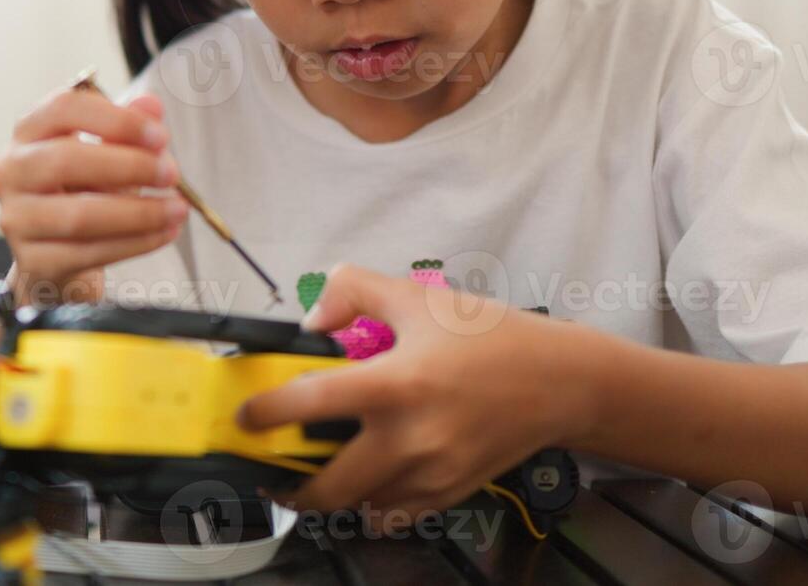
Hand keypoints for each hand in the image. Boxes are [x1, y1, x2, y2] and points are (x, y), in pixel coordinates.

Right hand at [0, 85, 186, 305]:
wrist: (58, 254)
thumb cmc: (83, 191)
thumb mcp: (106, 152)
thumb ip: (127, 126)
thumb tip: (151, 105)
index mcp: (28, 131)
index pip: (64, 108)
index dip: (116, 120)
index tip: (161, 137)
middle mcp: (12, 171)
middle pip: (66, 160)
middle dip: (129, 166)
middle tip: (171, 174)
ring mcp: (17, 219)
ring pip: (80, 215)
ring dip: (139, 212)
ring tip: (178, 209)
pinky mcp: (34, 261)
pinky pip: (89, 253)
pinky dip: (135, 243)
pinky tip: (165, 233)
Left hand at [237, 265, 589, 521]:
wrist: (561, 382)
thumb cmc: (491, 337)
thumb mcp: (417, 296)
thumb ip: (353, 291)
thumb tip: (311, 321)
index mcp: (396, 383)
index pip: (309, 403)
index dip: (265, 413)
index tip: (246, 415)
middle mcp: (410, 438)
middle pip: (327, 486)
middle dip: (289, 481)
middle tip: (272, 465)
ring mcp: (431, 474)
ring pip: (357, 507)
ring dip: (329, 495)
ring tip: (315, 472)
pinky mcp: (449, 494)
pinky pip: (392, 516)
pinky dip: (370, 506)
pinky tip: (365, 481)